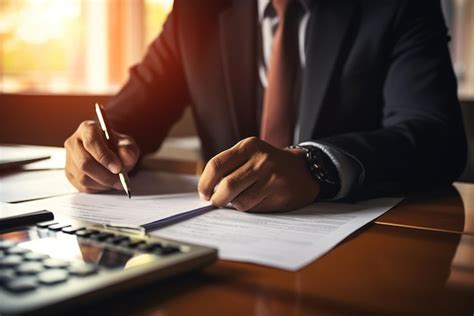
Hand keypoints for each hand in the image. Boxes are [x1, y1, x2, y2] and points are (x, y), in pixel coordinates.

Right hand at [64, 120, 139, 192]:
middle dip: (105, 175)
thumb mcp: (128, 145)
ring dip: (103, 183)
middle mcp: (74, 142)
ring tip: (117, 182)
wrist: (111, 153)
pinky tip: (107, 183)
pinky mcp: (69, 173)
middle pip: (85, 162)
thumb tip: (126, 157)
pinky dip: (98, 188)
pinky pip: (82, 186)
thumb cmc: (117, 146)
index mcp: (87, 129)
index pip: (91, 142)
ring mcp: (69, 158)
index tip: (118, 168)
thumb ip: (128, 150)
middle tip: (120, 180)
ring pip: (83, 177)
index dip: (104, 157)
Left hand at [198, 137, 319, 211]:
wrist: (304, 170)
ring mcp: (271, 174)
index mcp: (248, 146)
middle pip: (227, 184)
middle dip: (217, 198)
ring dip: (235, 204)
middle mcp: (260, 158)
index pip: (216, 165)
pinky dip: (249, 207)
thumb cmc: (269, 166)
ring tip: (243, 198)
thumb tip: (206, 190)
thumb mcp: (251, 155)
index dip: (205, 183)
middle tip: (216, 202)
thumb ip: (230, 167)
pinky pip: (253, 206)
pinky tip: (258, 199)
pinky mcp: (278, 190)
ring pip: (239, 199)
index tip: (203, 193)